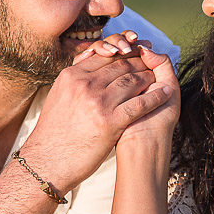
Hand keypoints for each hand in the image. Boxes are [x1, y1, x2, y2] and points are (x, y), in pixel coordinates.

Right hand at [20, 40, 170, 191]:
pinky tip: (165, 94)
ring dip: (149, 77)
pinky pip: (140, 104)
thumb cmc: (53, 133)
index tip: (134, 52)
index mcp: (71, 76)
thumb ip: (74, 80)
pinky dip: (155, 97)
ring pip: (132, 81)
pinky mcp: (110, 122)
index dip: (122, 53)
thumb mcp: (58, 97)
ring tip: (158, 77)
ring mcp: (98, 103)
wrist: (48, 161)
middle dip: (139, 62)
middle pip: (120, 65)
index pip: (103, 56)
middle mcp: (85, 85)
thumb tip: (87, 66)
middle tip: (151, 60)